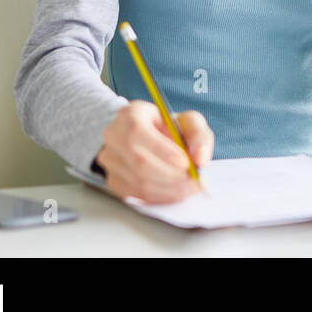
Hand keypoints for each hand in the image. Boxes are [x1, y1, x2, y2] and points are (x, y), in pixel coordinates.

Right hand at [94, 102, 212, 203]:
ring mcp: (110, 160)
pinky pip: (137, 195)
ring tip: (191, 187)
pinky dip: (161, 197)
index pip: (138, 132)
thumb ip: (199, 135)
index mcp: (130, 114)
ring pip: (138, 182)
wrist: (152, 139)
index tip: (185, 163)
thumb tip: (200, 159)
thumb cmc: (170, 128)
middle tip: (194, 181)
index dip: (161, 150)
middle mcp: (114, 136)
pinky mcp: (113, 181)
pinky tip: (176, 192)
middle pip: (139, 162)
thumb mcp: (189, 122)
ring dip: (169, 189)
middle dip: (171, 176)